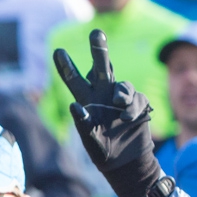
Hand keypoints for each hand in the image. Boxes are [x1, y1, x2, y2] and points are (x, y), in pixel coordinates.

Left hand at [54, 30, 164, 196]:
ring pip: (123, 84)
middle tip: (96, 32)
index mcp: (86, 101)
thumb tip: (74, 104)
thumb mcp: (89, 139)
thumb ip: (82, 122)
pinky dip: (133, 106)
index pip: (74, 79)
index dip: (66, 66)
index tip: (58, 50)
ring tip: (119, 105)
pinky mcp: (138, 106)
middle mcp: (103, 95)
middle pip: (102, 67)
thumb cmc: (103, 152)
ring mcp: (121, 100)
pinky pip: (137, 98)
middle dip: (99, 49)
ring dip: (122, 91)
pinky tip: (128, 119)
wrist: (128, 163)